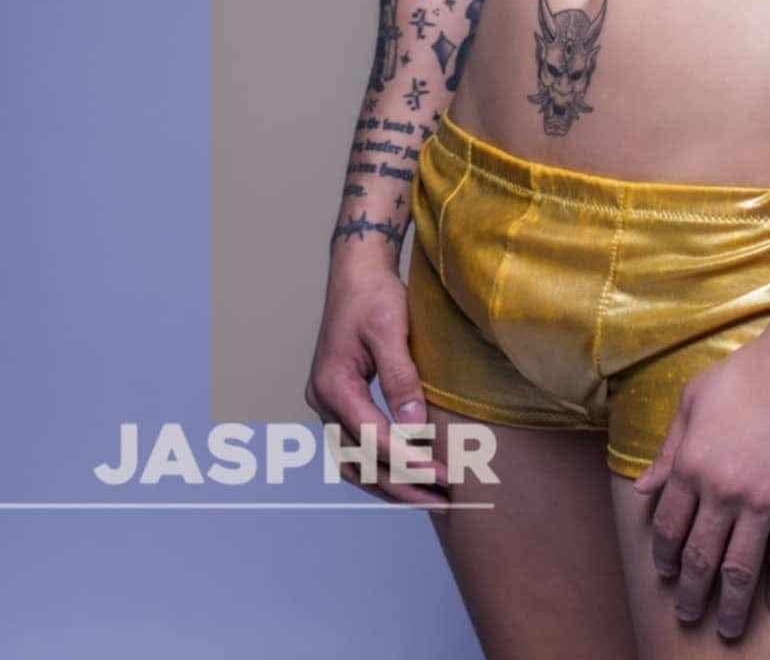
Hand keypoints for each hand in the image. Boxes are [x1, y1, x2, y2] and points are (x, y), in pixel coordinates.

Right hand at [304, 253, 449, 507]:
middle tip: (441, 500)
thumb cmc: (374, 295)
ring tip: (428, 497)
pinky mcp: (338, 401)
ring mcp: (326, 404)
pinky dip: (379, 466)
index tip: (443, 476)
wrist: (356, 271)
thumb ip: (401, 379)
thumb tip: (415, 429)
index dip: (409, 462)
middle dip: (400, 485)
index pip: (372, 440)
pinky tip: (408, 472)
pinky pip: (356, 446)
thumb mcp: (391, 330)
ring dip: (388, 483)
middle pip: (359, 462)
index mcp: (333, 385)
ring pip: (353, 462)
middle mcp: (323, 401)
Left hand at [632, 320, 769, 639]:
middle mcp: (722, 491)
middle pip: (700, 558)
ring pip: (740, 571)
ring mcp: (763, 503)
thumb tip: (644, 488)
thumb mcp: (694, 399)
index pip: (669, 527)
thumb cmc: (747, 373)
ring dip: (732, 606)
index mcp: (692, 464)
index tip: (666, 575)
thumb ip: (668, 448)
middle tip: (689, 615)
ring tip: (729, 629)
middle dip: (691, 593)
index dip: (664, 557)